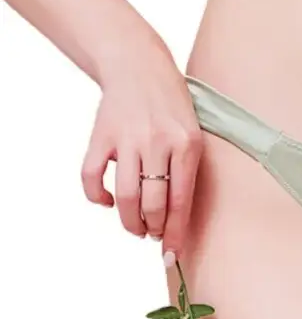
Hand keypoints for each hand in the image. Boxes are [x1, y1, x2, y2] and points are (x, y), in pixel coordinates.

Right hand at [80, 41, 202, 266]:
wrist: (139, 64)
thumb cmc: (172, 106)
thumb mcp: (193, 134)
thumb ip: (188, 171)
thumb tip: (178, 218)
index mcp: (187, 146)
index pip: (182, 202)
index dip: (175, 233)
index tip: (171, 253)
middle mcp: (158, 143)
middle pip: (152, 205)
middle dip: (153, 229)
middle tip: (152, 235)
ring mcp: (127, 139)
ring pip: (125, 197)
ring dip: (129, 221)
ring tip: (136, 227)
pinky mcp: (101, 135)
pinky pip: (92, 176)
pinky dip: (97, 197)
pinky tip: (107, 202)